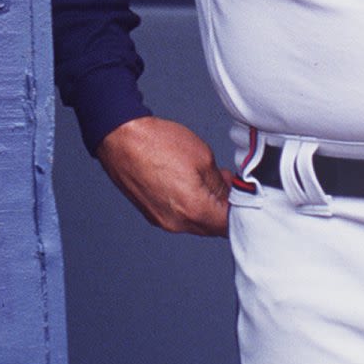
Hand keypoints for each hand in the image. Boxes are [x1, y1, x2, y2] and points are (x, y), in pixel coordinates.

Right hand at [95, 115, 232, 236]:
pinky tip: (185, 183)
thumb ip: (220, 182)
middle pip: (213, 227)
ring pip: (195, 223)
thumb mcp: (203, 157)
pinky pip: (178, 217)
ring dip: (205, 207)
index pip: (230, 223)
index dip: (241, 208)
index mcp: (195, 211)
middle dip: (223, 207)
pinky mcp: (151, 214)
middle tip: (226, 183)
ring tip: (204, 179)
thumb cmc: (156, 142)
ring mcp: (162, 220)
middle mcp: (177, 223)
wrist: (119, 137)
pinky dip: (187, 205)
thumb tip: (228, 193)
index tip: (244, 194)